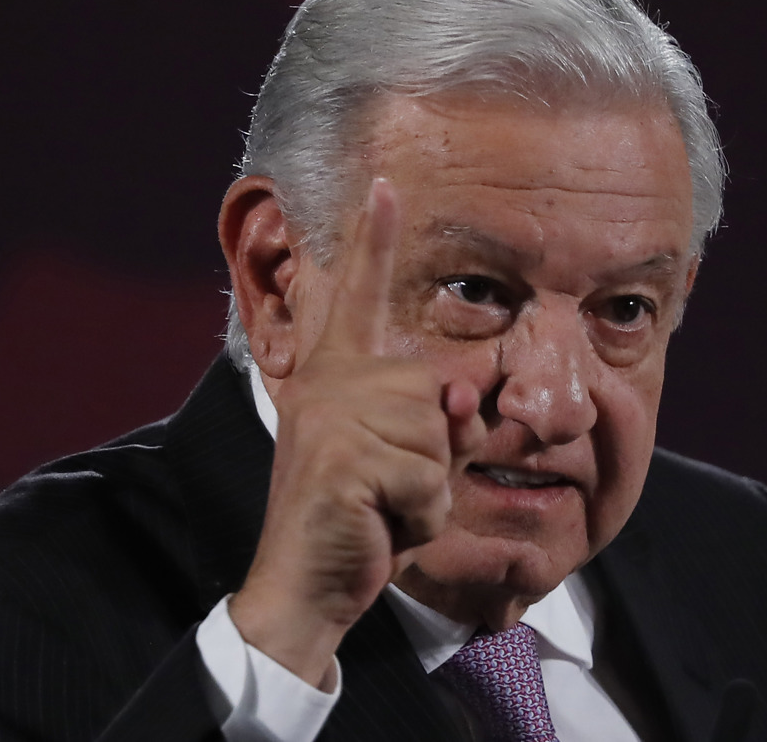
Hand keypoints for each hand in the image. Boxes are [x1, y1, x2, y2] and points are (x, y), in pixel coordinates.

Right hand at [228, 179, 485, 688]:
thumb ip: (444, 424)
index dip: (371, 240)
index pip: (357, 297)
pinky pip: (427, 478)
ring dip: (428, 488)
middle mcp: (330, 384)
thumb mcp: (412, 465)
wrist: (305, 583)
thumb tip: (462, 397)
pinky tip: (379, 525)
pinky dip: (419, 515)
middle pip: (438, 391)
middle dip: (436, 454)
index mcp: (339, 376)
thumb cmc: (362, 520)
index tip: (384, 184)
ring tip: (382, 506)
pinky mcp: (341, 458)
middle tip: (389, 488)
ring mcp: (331, 418)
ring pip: (439, 436)